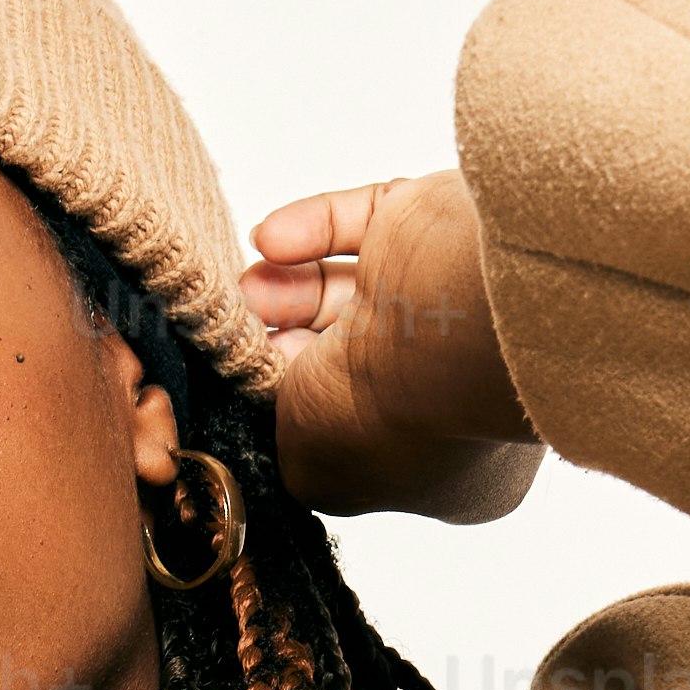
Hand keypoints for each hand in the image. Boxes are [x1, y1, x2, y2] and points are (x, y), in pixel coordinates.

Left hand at [245, 175, 541, 525]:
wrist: (454, 316)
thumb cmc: (389, 410)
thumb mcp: (309, 466)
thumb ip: (281, 448)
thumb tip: (271, 427)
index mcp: (438, 460)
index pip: (357, 438)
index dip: (299, 421)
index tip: (251, 402)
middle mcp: (445, 384)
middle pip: (343, 361)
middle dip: (284, 345)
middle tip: (235, 339)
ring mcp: (442, 304)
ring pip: (349, 292)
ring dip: (288, 289)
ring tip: (247, 287)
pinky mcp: (429, 229)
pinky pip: (361, 223)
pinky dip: (312, 229)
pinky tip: (271, 240)